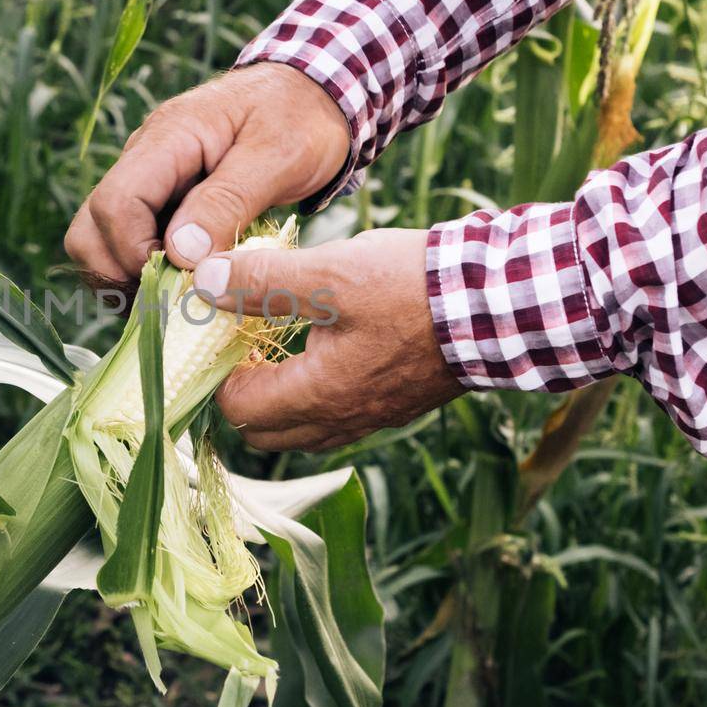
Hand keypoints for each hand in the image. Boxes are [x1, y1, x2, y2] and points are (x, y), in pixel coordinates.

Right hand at [66, 63, 349, 283]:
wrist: (312, 92)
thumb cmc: (302, 118)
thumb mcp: (278, 155)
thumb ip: (227, 201)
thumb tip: (179, 254)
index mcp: (169, 138)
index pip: (115, 204)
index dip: (135, 254)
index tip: (181, 281)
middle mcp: (144, 158)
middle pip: (90, 228)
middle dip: (120, 274)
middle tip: (173, 301)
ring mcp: (147, 180)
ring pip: (98, 241)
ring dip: (128, 278)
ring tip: (178, 298)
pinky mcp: (159, 201)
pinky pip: (128, 243)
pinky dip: (144, 273)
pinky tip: (185, 284)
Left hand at [191, 228, 464, 450]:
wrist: (505, 304)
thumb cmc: (414, 290)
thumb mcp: (329, 274)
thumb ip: (262, 281)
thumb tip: (202, 280)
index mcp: (318, 397)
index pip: (237, 410)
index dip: (214, 375)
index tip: (214, 334)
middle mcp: (342, 420)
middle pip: (265, 432)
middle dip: (241, 393)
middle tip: (237, 344)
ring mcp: (373, 417)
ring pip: (303, 428)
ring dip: (278, 395)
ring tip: (273, 343)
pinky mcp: (398, 403)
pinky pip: (338, 415)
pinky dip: (315, 392)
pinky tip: (323, 346)